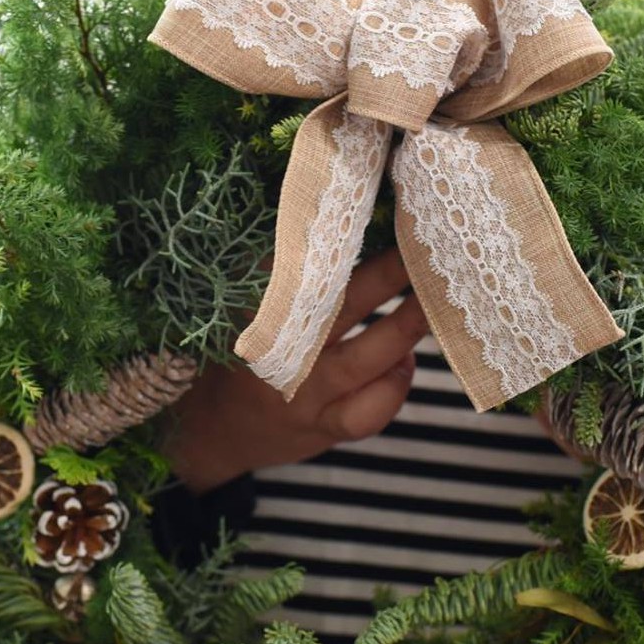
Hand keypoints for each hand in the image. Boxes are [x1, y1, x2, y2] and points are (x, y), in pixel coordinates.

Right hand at [162, 247, 427, 494]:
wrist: (212, 429)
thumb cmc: (241, 353)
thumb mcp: (246, 304)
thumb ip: (285, 272)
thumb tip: (344, 222)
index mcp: (256, 307)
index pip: (301, 265)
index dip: (343, 241)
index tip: (380, 213)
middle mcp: (278, 350)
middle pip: (339, 304)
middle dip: (389, 274)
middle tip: (424, 249)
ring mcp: (301, 392)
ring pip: (364, 360)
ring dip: (405, 327)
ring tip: (432, 303)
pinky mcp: (322, 426)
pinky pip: (369, 411)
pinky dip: (395, 384)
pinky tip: (405, 362)